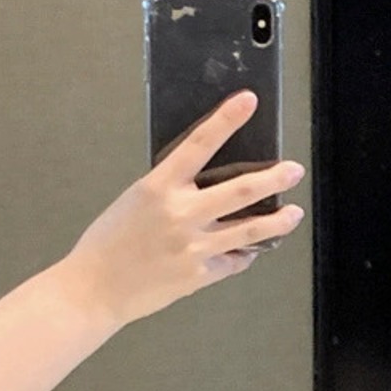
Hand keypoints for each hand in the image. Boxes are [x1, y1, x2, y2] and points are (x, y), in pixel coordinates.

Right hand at [60, 91, 305, 325]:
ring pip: (251, 230)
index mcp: (158, 187)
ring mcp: (193, 246)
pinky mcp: (200, 274)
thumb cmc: (110, 241)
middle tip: (295, 170)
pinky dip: (243, 254)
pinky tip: (248, 250)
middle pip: (241, 190)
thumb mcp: (136, 201)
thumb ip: (171, 191)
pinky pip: (234, 261)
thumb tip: (207, 184)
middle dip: (274, 179)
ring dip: (278, 221)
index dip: (226, 120)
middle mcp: (181, 214)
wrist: (94, 289)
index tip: (248, 101)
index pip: (199, 144)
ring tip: (294, 213)